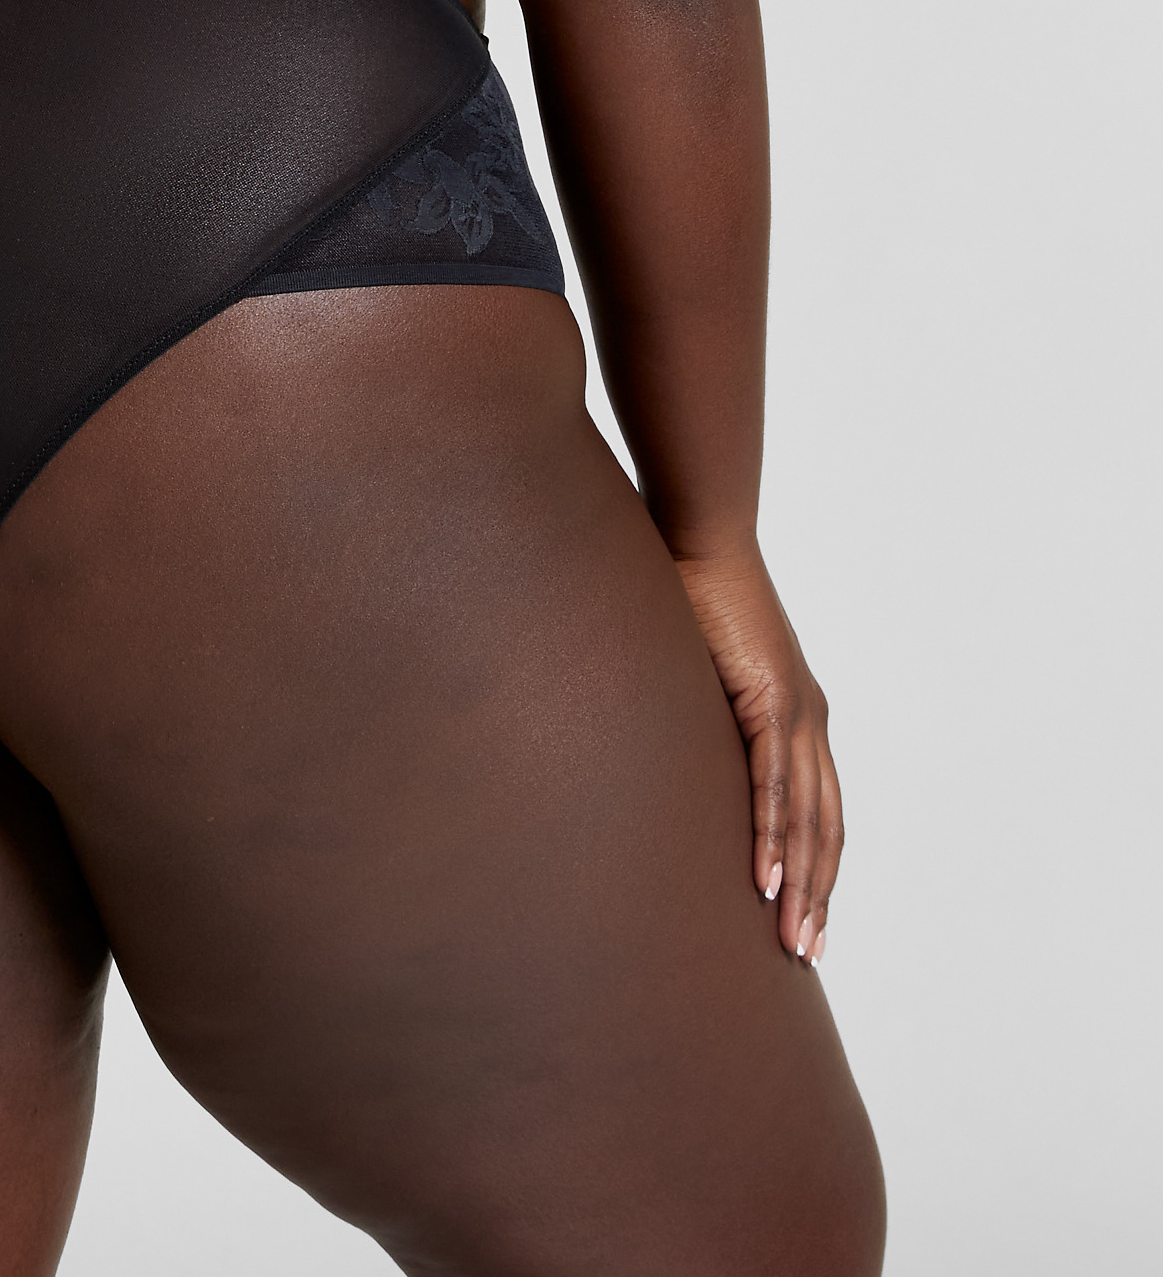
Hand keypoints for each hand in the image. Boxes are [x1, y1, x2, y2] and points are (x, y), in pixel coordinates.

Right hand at [673, 543, 842, 965]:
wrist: (701, 534)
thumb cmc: (690, 589)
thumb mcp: (698, 666)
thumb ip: (698, 707)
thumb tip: (665, 735)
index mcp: (797, 714)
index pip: (817, 809)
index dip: (815, 866)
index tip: (806, 918)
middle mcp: (810, 719)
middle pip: (824, 828)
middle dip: (818, 895)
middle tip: (807, 954)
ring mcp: (797, 712)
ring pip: (808, 819)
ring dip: (801, 884)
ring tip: (793, 939)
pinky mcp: (771, 700)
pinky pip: (775, 784)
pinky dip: (772, 836)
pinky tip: (763, 879)